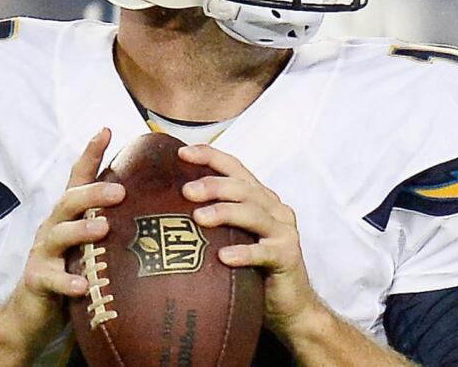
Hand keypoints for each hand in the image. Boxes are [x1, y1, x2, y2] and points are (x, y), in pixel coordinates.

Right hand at [7, 129, 125, 345]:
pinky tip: (83, 286)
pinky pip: (51, 279)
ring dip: (81, 230)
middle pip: (69, 201)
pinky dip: (67, 282)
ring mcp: (43, 253)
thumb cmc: (72, 273)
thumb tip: (161, 214)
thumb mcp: (91, 246)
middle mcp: (54, 227)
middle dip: (93, 193)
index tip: (106, 129)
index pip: (79, 178)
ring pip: (59, 235)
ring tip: (102, 230)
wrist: (32, 315)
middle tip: (119, 191)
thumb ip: (113, 228)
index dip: (91, 153)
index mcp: (70, 216)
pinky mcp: (37, 280)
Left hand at [177, 144, 324, 338]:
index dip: (210, 156)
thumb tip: (166, 211)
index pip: (235, 168)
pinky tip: (224, 257)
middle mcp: (275, 208)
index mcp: (260, 198)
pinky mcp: (288, 257)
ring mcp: (284, 232)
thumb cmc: (253, 269)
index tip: (182, 152)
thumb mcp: (233, 237)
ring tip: (199, 218)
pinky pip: (264, 252)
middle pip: (243, 188)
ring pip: (253, 213)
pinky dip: (244, 252)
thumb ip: (214, 220)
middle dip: (213, 185)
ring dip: (225, 212)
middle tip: (186, 191)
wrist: (291, 305)